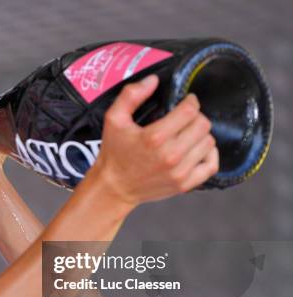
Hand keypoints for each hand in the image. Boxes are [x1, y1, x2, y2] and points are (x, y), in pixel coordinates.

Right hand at [90, 74, 218, 206]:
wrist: (114, 187)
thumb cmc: (114, 154)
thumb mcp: (114, 119)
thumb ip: (131, 96)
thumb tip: (152, 81)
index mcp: (155, 137)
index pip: (189, 111)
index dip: (190, 101)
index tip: (186, 102)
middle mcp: (171, 155)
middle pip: (203, 125)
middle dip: (195, 117)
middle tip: (184, 119)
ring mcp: (180, 172)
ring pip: (209, 142)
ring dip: (200, 135)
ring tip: (187, 135)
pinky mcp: (185, 184)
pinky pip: (211, 165)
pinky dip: (209, 154)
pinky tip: (196, 150)